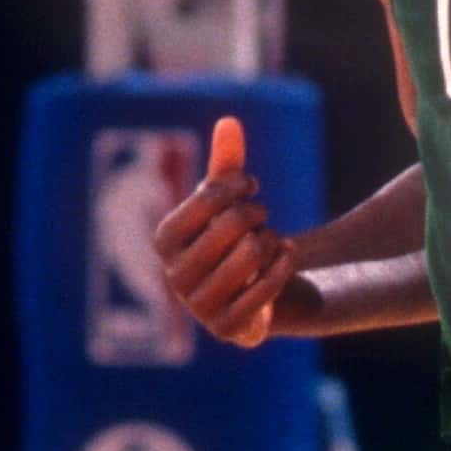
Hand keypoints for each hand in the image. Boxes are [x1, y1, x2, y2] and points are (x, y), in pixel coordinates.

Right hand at [152, 117, 296, 347]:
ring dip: (271, 240)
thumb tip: (230, 121)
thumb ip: (227, 161)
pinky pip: (267, 287)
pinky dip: (284, 264)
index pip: (210, 195)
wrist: (254, 288)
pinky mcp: (228, 329)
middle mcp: (173, 276)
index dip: (239, 185)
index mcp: (164, 239)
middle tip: (261, 217)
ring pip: (253, 252)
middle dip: (257, 213)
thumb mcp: (229, 198)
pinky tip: (286, 256)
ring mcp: (199, 306)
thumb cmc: (232, 235)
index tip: (251, 186)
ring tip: (268, 242)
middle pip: (234, 223)